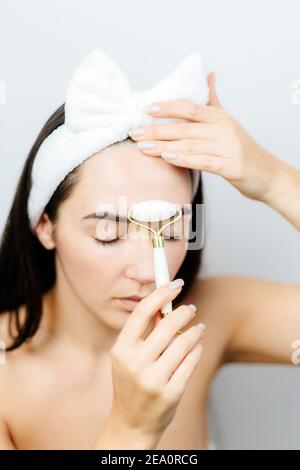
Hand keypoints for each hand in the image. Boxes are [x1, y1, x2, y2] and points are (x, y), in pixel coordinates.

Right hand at [108, 280, 204, 445]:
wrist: (131, 424)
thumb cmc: (131, 384)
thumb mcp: (127, 357)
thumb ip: (143, 333)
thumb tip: (164, 303)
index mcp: (121, 350)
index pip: (142, 312)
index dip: (161, 294)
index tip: (175, 284)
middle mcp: (135, 364)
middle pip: (167, 325)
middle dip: (184, 312)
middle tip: (191, 308)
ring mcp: (153, 380)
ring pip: (183, 343)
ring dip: (195, 331)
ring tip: (198, 328)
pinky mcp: (170, 393)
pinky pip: (191, 362)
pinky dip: (197, 350)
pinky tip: (197, 346)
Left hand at [129, 72, 279, 202]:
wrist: (266, 173)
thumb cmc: (241, 148)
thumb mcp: (227, 121)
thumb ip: (214, 100)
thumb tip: (208, 75)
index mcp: (219, 117)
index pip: (189, 108)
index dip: (167, 107)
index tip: (146, 109)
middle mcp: (223, 130)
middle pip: (184, 128)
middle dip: (156, 130)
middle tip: (134, 132)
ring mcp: (227, 148)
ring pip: (190, 145)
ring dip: (163, 146)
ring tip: (143, 147)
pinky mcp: (230, 167)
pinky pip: (204, 162)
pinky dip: (185, 159)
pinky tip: (168, 158)